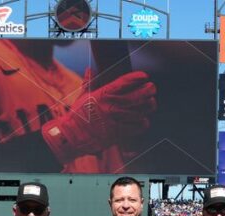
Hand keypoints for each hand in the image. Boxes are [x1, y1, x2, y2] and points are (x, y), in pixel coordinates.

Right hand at [42, 71, 156, 161]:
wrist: (72, 136)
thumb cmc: (78, 115)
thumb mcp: (83, 96)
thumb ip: (89, 82)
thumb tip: (89, 70)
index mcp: (103, 94)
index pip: (125, 82)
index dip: (138, 77)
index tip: (144, 76)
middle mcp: (110, 106)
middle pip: (138, 96)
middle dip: (149, 90)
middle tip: (152, 88)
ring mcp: (115, 120)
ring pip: (140, 111)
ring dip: (149, 106)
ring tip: (151, 104)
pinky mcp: (117, 133)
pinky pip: (137, 127)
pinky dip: (143, 123)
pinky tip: (143, 120)